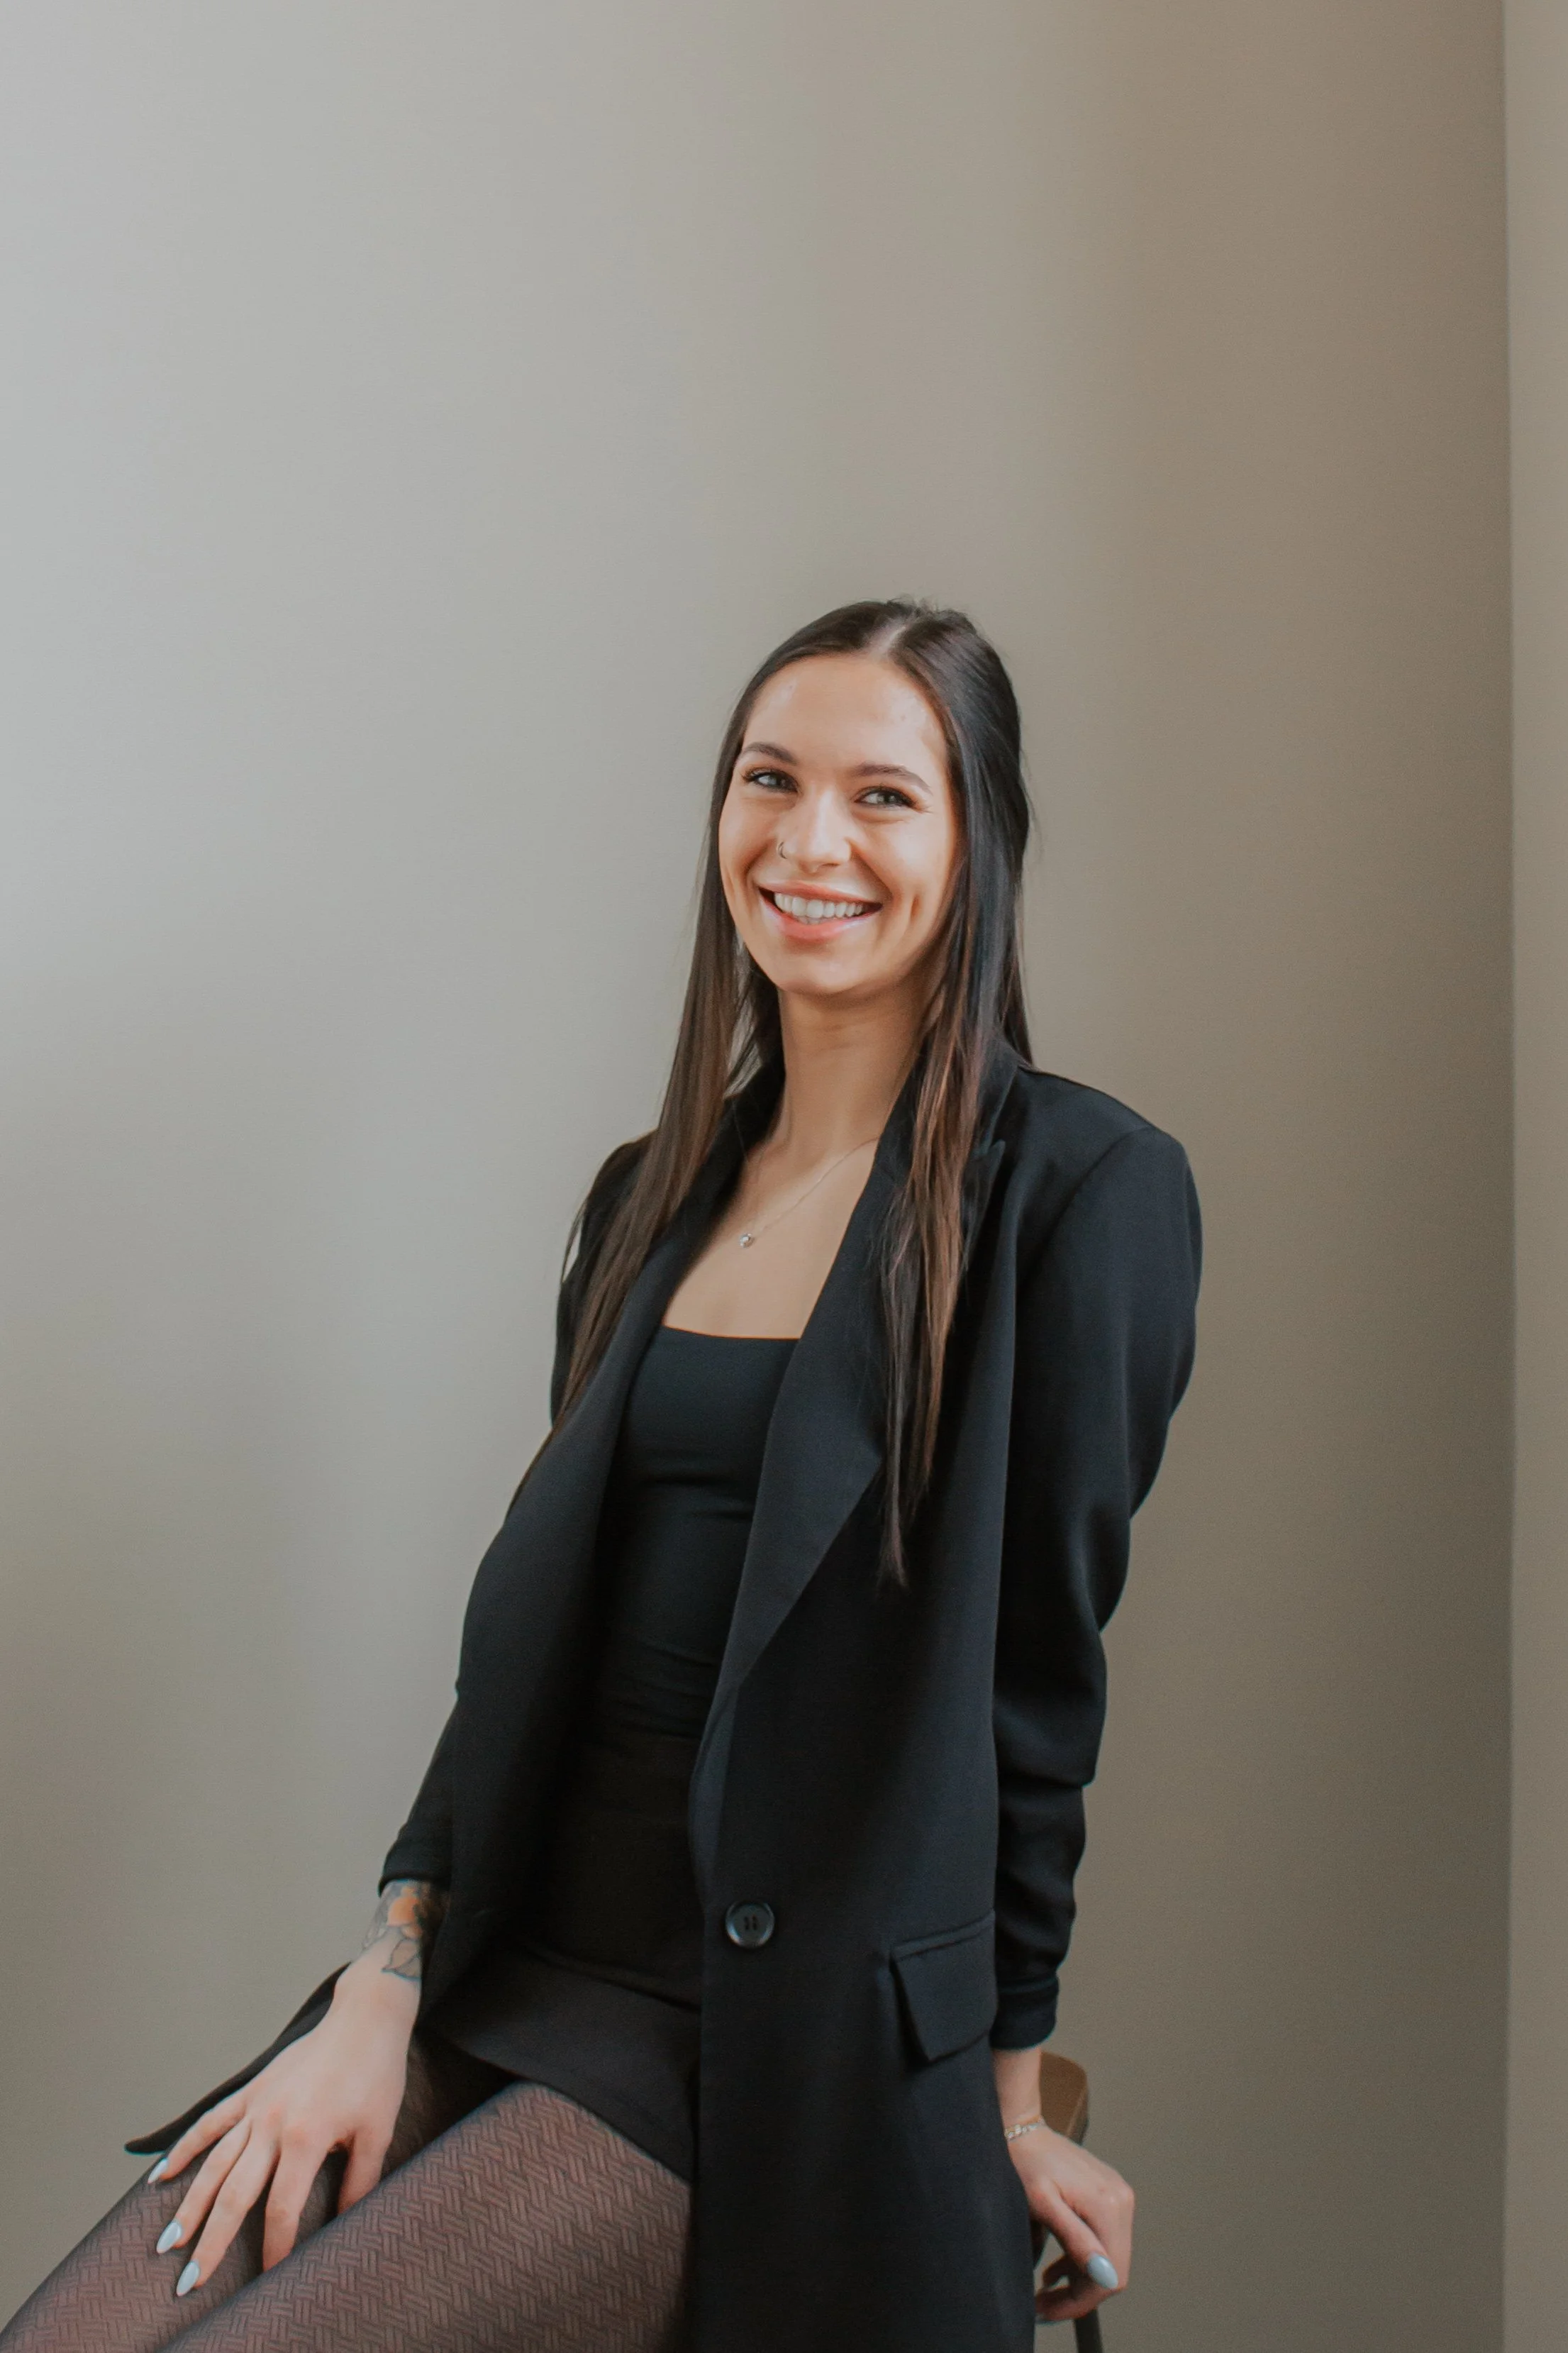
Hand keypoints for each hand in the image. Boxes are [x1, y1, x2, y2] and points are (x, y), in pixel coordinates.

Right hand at [143, 1958, 416, 2292]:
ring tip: (168, 2242)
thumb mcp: (378, 2131)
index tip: (268, 2277)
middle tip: (188, 2281)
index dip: (275, 2247)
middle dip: (211, 2241)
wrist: (365, 2017)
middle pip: (234, 2194)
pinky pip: (210, 2122)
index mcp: (306, 2138)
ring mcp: (257, 2105)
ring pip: (213, 2163)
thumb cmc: (377, 2074)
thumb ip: (359, 2181)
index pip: (282, 2208)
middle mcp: (272, 2124)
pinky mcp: (252, 2090)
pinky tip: (160, 2175)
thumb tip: (345, 2224)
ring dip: (189, 2204)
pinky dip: (185, 2148)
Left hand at [1005, 2122, 1132, 2326]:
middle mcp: (1121, 2200)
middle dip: (1080, 2294)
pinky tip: (1057, 2267)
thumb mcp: (1041, 2204)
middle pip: (1113, 2271)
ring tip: (1047, 2286)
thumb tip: (1103, 2274)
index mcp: (1107, 2205)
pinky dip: (1084, 2259)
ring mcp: (1119, 2197)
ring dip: (1081, 2279)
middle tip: (1044, 2302)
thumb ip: (1074, 2239)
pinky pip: (1105, 2240)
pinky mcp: (1110, 2195)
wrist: (1022, 2130)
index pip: (1109, 2276)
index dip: (1080, 2301)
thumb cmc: (1024, 2163)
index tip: (1048, 2309)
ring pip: (1109, 2259)